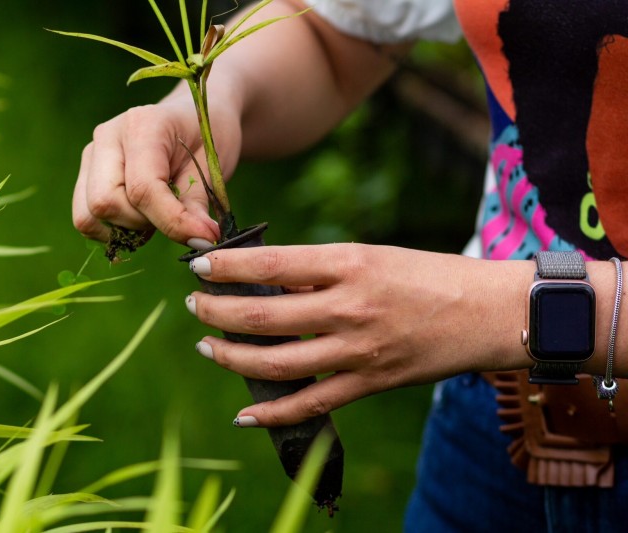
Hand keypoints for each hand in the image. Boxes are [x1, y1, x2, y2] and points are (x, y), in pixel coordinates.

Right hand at [72, 94, 241, 246]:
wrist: (193, 119)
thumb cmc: (207, 137)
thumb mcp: (213, 167)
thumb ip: (197, 205)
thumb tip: (199, 241)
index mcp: (142, 125)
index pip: (142, 188)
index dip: (172, 221)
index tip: (203, 237)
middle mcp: (107, 137)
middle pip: (105, 203)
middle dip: (142, 223)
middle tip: (175, 216)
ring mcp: (91, 155)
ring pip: (88, 215)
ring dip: (124, 228)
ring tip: (156, 216)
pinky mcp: (86, 174)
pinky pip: (87, 218)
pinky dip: (113, 228)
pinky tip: (140, 215)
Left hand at [186, 244, 534, 426]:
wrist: (489, 311)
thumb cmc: (429, 275)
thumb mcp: (371, 256)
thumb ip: (319, 271)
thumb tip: (263, 280)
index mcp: (348, 263)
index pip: (269, 265)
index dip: (225, 267)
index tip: (197, 266)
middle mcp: (348, 306)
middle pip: (262, 316)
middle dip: (216, 312)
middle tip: (194, 306)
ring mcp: (358, 350)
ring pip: (276, 362)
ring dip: (231, 357)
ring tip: (207, 346)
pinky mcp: (370, 382)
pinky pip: (312, 402)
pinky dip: (273, 412)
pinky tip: (244, 412)